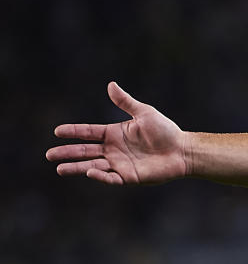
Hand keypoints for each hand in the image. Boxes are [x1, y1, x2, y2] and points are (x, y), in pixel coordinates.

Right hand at [46, 82, 189, 184]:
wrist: (183, 150)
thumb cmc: (166, 130)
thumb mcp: (144, 113)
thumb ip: (126, 102)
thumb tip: (111, 84)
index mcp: (114, 134)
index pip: (88, 133)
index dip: (74, 132)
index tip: (58, 131)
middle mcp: (113, 150)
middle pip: (85, 151)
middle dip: (67, 153)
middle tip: (49, 155)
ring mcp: (120, 164)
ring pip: (92, 166)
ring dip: (76, 167)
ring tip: (59, 169)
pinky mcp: (129, 177)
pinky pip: (111, 178)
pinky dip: (100, 176)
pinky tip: (89, 171)